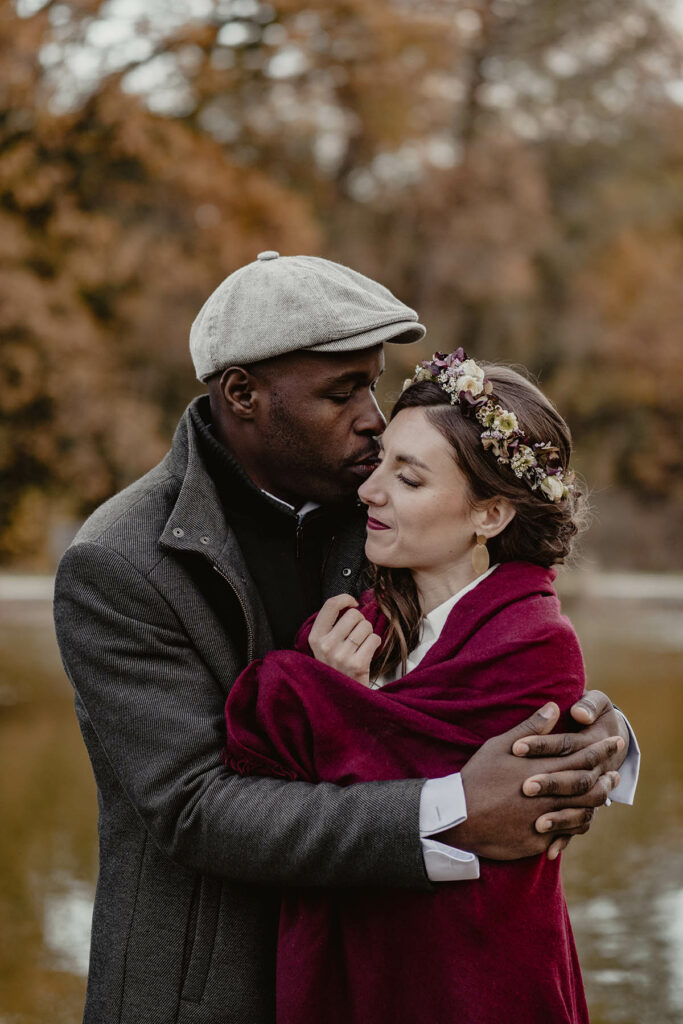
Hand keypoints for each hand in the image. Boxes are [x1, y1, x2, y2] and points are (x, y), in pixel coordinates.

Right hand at [308, 594, 381, 685]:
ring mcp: (341, 655)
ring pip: (366, 626)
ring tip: (360, 647)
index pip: (330, 605)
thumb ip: (332, 626)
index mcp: (315, 638)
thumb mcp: (323, 647)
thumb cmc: (336, 668)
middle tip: (357, 634)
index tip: (352, 603)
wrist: (341, 698)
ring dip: (368, 634)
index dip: (345, 599)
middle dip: (360, 622)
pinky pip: (375, 639)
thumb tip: (352, 603)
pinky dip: (375, 644)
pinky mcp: (357, 664)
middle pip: (353, 615)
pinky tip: (367, 653)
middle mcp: (326, 645)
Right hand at [438, 702, 621, 859]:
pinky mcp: (538, 841)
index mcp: (541, 770)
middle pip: (589, 786)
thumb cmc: (477, 777)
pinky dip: (578, 823)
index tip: (614, 740)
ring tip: (606, 793)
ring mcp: (545, 821)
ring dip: (597, 800)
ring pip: (583, 811)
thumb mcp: (499, 746)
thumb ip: (530, 728)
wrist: (458, 818)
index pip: (581, 757)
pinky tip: (582, 817)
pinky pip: (566, 832)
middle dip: (605, 775)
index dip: (600, 749)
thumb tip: (553, 707)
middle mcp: (548, 796)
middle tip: (616, 769)